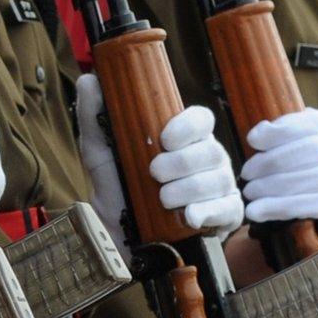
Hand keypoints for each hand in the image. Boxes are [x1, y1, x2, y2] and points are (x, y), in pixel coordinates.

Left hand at [76, 74, 243, 255]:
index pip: (201, 118)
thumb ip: (93, 117)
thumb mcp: (100, 153)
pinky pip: (228, 209)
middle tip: (154, 174)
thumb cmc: (117, 188)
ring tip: (163, 200)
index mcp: (185, 138)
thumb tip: (89, 80)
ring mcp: (220, 187)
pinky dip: (207, 212)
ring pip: (218, 179)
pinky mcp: (226, 216)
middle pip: (211, 149)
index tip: (164, 138)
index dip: (187, 126)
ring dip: (187, 190)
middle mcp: (208, 159)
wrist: (120, 238)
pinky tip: (189, 218)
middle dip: (181, 163)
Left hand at [241, 108, 317, 238]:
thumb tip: (258, 134)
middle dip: (272, 162)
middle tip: (247, 175)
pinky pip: (317, 206)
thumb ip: (285, 138)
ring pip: (316, 179)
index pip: (310, 123)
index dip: (280, 131)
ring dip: (275, 187)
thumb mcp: (303, 147)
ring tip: (251, 193)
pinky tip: (261, 212)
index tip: (253, 140)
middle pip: (311, 151)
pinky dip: (284, 208)